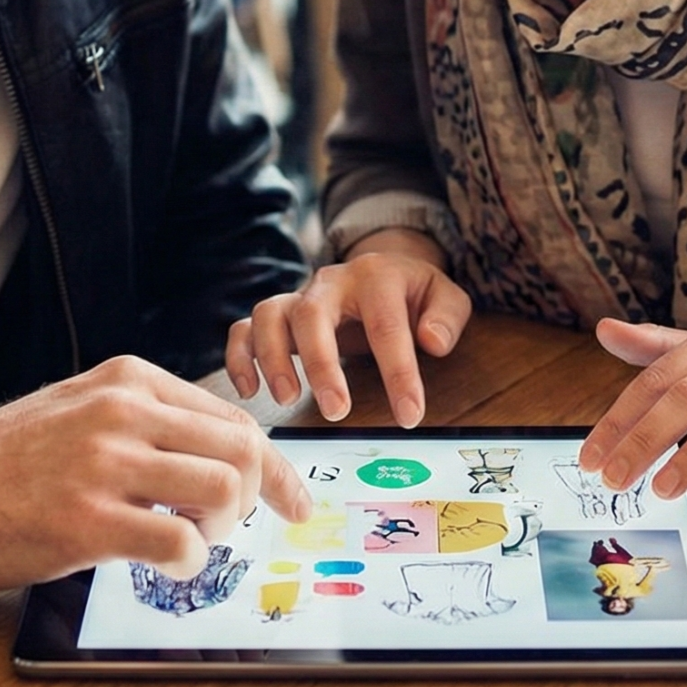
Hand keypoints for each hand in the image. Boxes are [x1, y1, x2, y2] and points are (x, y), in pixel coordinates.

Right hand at [0, 356, 311, 588]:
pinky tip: (166, 562)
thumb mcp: (82, 409)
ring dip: (222, 530)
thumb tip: (224, 458)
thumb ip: (148, 422)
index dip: (274, 468)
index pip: (234, 418)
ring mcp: (107, 463)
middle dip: (256, 498)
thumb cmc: (10, 462)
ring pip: (224, 490)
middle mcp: (124, 411)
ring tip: (189, 541)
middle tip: (228, 527)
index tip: (292, 501)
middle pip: (242, 450)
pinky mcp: (89, 519)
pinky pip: (181, 541)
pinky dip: (190, 561)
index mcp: (129, 379)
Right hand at [223, 228, 471, 427]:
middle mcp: (330, 282)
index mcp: (376, 277)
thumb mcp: (444, 296)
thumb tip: (432, 341)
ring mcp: (299, 296)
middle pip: (312, 315)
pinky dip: (240, 356)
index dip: (398, 373)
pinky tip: (250, 390)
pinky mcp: (278, 315)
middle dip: (321, 365)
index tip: (409, 415)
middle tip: (337, 411)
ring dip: (272, 359)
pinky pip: (245, 327)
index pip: (385, 326)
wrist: (382, 270)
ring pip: (269, 315)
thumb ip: (446, 316)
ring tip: (287, 399)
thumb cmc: (413, 293)